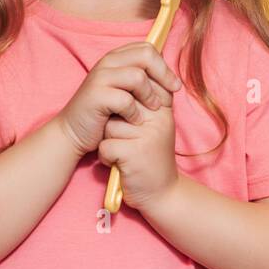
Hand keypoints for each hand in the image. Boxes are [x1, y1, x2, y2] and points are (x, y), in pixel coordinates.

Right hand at [56, 41, 182, 158]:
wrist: (74, 132)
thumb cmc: (104, 113)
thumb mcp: (125, 91)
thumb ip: (142, 80)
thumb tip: (170, 76)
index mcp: (115, 58)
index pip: (147, 48)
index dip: (164, 66)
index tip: (174, 85)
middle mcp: (107, 62)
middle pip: (146, 55)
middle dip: (163, 75)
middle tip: (171, 94)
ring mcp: (100, 77)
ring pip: (138, 77)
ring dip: (150, 96)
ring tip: (153, 110)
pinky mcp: (96, 96)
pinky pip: (126, 100)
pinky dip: (135, 113)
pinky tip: (135, 121)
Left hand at [99, 96, 179, 211]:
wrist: (162, 194)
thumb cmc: (152, 157)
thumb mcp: (156, 125)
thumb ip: (146, 102)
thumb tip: (129, 75)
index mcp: (163, 109)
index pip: (134, 91)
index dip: (124, 107)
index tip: (132, 125)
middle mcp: (158, 119)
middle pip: (118, 108)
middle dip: (116, 126)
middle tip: (130, 143)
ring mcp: (147, 136)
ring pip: (109, 127)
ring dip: (111, 143)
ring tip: (126, 154)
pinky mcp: (133, 154)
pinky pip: (105, 146)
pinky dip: (107, 158)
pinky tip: (120, 165)